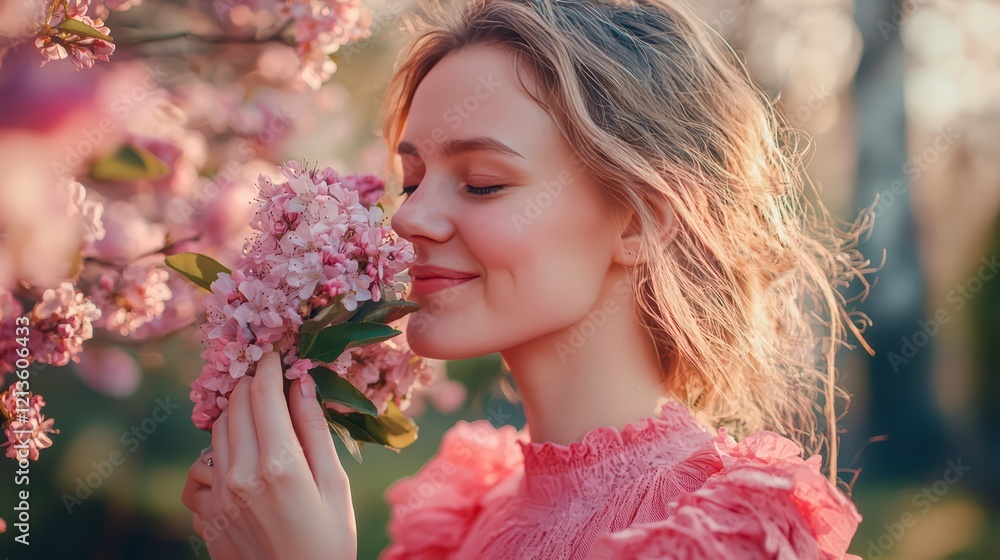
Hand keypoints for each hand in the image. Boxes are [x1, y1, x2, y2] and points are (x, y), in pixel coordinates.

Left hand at [181, 351, 356, 559]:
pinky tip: (237, 465)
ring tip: (261, 420)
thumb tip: (302, 381)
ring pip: (215, 434)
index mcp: (278, 464)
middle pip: (235, 406)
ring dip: (235, 416)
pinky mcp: (206, 516)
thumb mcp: (335, 484)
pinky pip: (199, 471)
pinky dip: (214, 459)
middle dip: (251, 384)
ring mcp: (217, 498)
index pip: (263, 393)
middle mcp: (240, 475)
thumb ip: (315, 430)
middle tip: (270, 378)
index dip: (268, 365)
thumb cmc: (329, 541)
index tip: (277, 352)